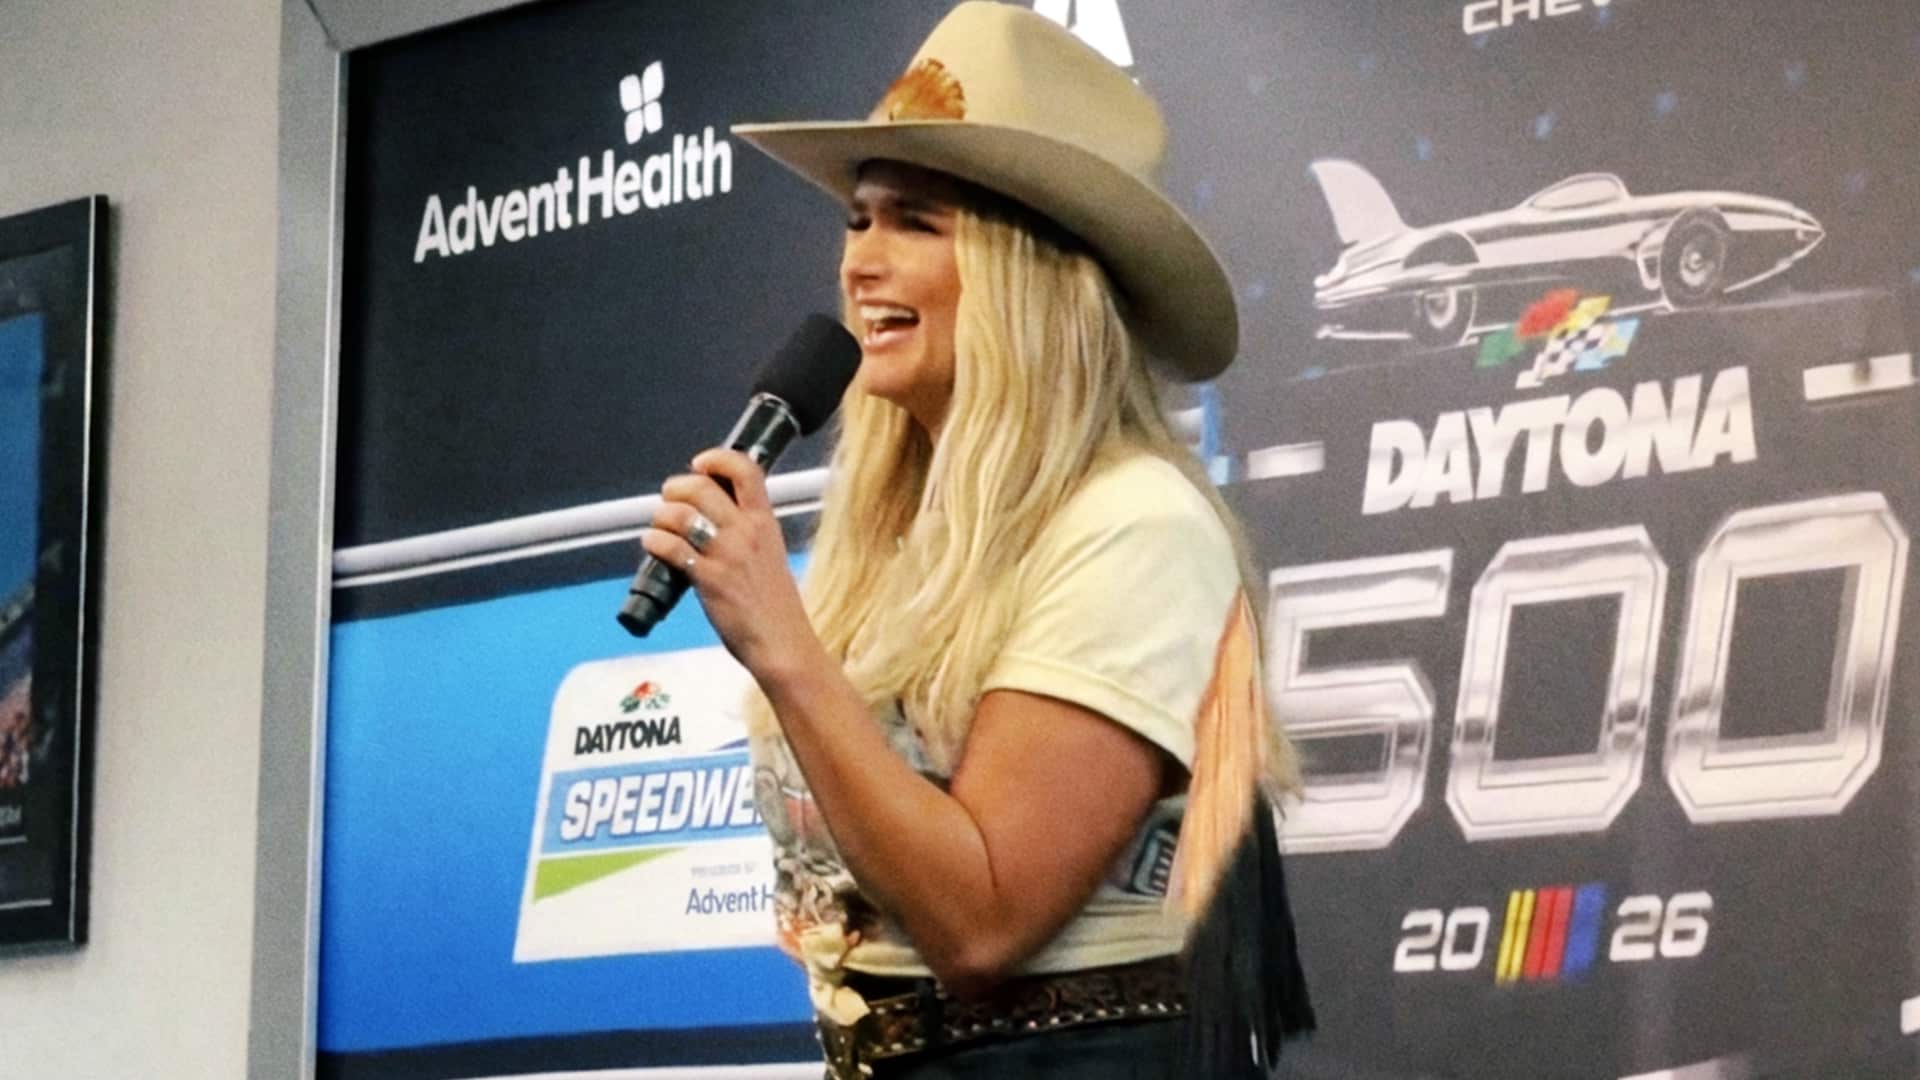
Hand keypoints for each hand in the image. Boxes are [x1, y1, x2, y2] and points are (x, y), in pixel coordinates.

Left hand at [641, 449, 817, 675]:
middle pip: (700, 486)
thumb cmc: (775, 605)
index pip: (746, 469)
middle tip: (670, 498)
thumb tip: (713, 512)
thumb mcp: (770, 553)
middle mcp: (746, 531)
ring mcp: (726, 554)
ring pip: (679, 514)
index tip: (701, 464)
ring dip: (660, 516)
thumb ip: (747, 530)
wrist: (783, 643)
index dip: (717, 458)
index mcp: (765, 521)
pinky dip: (654, 541)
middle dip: (675, 487)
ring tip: (659, 527)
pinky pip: (670, 547)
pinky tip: (653, 545)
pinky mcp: (708, 579)